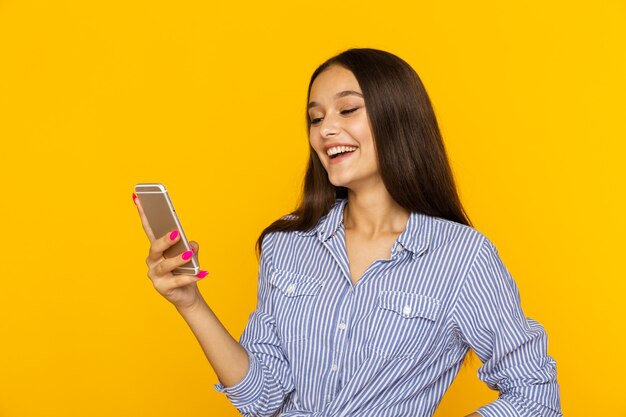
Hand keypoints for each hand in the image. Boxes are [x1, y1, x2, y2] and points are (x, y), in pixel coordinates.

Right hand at [134, 193, 207, 310]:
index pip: (149, 229)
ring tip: (189, 255)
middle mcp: (153, 261)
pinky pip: (177, 281)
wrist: (187, 294)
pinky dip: (190, 277)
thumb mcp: (190, 255)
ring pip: (166, 265)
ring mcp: (155, 275)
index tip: (138, 199)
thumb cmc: (186, 269)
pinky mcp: (163, 288)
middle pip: (155, 248)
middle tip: (176, 234)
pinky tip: (201, 274)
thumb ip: (190, 246)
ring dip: (178, 259)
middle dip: (164, 240)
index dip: (144, 215)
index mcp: (157, 249)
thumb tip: (190, 245)